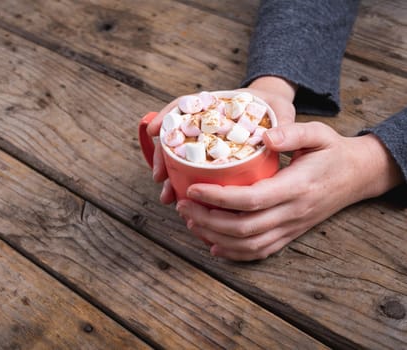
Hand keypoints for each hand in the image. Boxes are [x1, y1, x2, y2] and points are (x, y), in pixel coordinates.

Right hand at [147, 76, 296, 203]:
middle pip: (175, 136)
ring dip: (170, 176)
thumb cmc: (275, 110)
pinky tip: (181, 199)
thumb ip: (282, 123)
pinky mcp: (211, 159)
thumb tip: (272, 140)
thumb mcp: (281, 111)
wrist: (277, 116)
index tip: (153, 131)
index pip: (184, 106)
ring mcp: (205, 141)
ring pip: (179, 157)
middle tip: (159, 177)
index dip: (166, 116)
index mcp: (216, 105)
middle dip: (162, 157)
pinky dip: (183, 184)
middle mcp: (204, 123)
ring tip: (168, 196)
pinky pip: (191, 171)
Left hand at [177, 122, 402, 260]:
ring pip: (248, 245)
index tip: (191, 189)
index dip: (218, 197)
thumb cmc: (332, 152)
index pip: (251, 199)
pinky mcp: (290, 235)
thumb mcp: (319, 133)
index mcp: (296, 187)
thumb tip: (265, 137)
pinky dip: (233, 253)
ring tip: (190, 221)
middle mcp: (292, 213)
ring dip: (214, 237)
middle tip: (182, 205)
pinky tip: (213, 245)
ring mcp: (291, 227)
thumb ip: (293, 132)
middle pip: (243, 228)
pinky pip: (259, 252)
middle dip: (206, 220)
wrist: (357, 176)